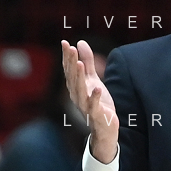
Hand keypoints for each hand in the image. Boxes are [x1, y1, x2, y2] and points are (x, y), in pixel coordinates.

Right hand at [61, 39, 118, 161]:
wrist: (105, 128)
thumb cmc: (98, 103)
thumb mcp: (93, 80)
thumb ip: (87, 62)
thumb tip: (80, 42)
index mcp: (75, 86)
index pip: (69, 69)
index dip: (67, 57)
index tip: (65, 43)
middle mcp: (77, 95)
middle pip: (72, 77)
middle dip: (71, 63)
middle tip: (71, 48)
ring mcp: (85, 105)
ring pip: (79, 90)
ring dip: (79, 77)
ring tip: (79, 64)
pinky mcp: (96, 114)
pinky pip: (93, 105)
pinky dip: (94, 97)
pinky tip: (97, 88)